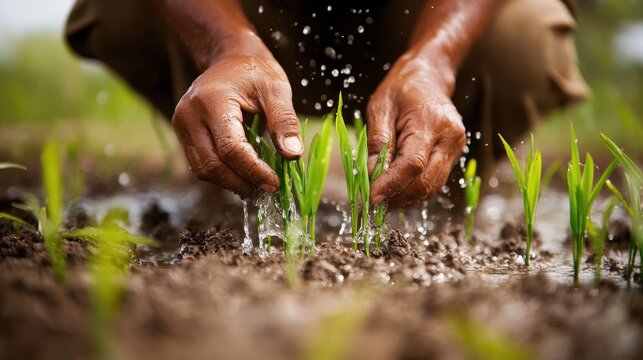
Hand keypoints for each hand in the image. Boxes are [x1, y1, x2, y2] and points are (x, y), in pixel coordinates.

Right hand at [172, 51, 302, 197]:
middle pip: (213, 165)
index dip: (254, 171)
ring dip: (231, 183)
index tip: (275, 183)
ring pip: (203, 169)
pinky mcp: (183, 133)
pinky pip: (200, 164)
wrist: (230, 58)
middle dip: (242, 182)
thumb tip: (293, 155)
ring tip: (257, 185)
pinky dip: (222, 174)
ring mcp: (182, 125)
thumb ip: (285, 121)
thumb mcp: (277, 90)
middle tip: (269, 189)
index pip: (231, 149)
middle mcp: (189, 114)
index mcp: (212, 100)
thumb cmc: (256, 72)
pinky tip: (243, 175)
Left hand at [368, 56, 465, 207]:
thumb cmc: (402, 89)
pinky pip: (434, 182)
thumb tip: (371, 173)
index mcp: (431, 123)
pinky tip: (396, 190)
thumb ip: (378, 141)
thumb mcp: (381, 107)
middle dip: (398, 197)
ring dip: (405, 198)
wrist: (429, 77)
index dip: (391, 185)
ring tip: (382, 198)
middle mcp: (450, 138)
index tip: (371, 198)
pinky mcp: (453, 155)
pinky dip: (414, 191)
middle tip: (373, 202)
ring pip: (431, 187)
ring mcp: (455, 148)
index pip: (412, 165)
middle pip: (425, 182)